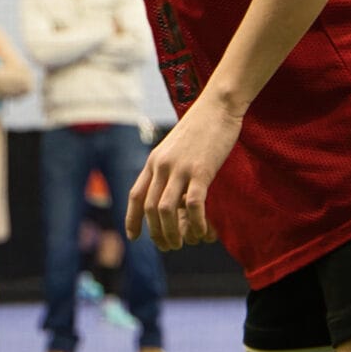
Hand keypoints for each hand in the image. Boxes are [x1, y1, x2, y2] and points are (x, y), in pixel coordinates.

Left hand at [126, 92, 242, 248]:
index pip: (135, 195)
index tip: (134, 237)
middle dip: (156, 233)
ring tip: (180, 244)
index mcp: (154, 160)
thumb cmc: (201, 125)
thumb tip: (171, 191)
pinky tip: (202, 232)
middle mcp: (162, 165)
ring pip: (166, 210)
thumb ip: (169, 167)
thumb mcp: (176, 146)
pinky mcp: (201, 170)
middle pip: (150, 208)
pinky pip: (194, 204)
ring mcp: (181, 168)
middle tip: (167, 246)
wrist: (218, 105)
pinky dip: (196, 223)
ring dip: (172, 232)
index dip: (132, 219)